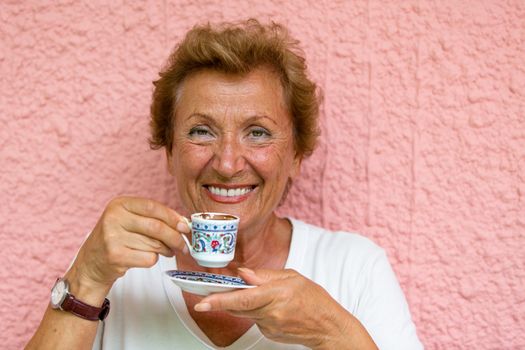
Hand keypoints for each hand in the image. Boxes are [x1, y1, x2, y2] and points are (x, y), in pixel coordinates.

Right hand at [67, 197, 189, 299]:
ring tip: (165, 251)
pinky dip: (153, 259)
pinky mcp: (116, 256)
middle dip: (175, 237)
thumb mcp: (130, 220)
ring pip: (154, 244)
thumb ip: (154, 218)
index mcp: (119, 204)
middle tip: (184, 245)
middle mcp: (113, 218)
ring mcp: (113, 238)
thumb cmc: (118, 238)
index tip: (185, 226)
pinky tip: (146, 258)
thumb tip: (184, 224)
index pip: (153, 207)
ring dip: (166, 250)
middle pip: (156, 227)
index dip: (173, 217)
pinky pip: (149, 258)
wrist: (92, 263)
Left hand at [194, 268, 376, 348]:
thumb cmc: (314, 300)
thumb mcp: (293, 278)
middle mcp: (271, 312)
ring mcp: (269, 326)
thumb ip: (265, 275)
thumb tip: (242, 273)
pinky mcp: (269, 334)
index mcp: (277, 294)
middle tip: (204, 297)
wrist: (328, 327)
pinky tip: (268, 307)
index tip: (203, 301)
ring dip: (239, 304)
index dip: (221, 300)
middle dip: (220, 302)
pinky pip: (255, 320)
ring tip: (247, 294)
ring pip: (245, 313)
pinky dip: (255, 311)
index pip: (243, 297)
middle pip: (238, 307)